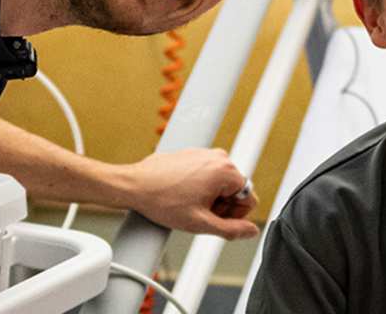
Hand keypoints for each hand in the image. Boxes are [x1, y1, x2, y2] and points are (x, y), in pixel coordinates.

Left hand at [122, 148, 260, 238]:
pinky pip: (208, 174)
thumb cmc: (162, 201)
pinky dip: (200, 187)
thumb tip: (251, 231)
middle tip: (199, 213)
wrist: (134, 186)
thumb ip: (231, 230)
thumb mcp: (200, 223)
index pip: (249, 199)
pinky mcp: (193, 154)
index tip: (213, 219)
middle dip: (222, 206)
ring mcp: (205, 153)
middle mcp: (219, 157)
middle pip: (235, 190)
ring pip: (221, 183)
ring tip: (189, 204)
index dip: (234, 216)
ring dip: (211, 197)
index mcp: (226, 171)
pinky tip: (182, 195)